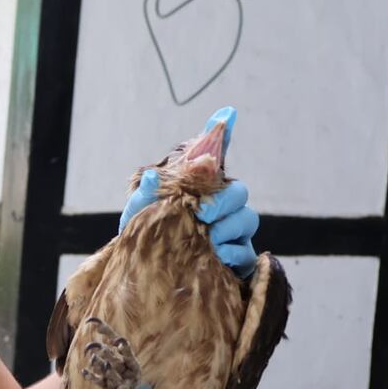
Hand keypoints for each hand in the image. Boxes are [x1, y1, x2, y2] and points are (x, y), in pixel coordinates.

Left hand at [118, 106, 258, 277]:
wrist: (144, 274)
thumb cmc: (144, 236)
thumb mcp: (140, 213)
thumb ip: (147, 192)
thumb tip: (152, 176)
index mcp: (198, 189)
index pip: (213, 158)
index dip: (222, 133)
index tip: (225, 115)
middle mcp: (219, 207)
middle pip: (238, 193)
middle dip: (223, 201)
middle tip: (203, 213)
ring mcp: (231, 232)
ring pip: (247, 220)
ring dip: (228, 227)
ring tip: (208, 238)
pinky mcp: (237, 260)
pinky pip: (247, 253)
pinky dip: (235, 252)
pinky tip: (219, 256)